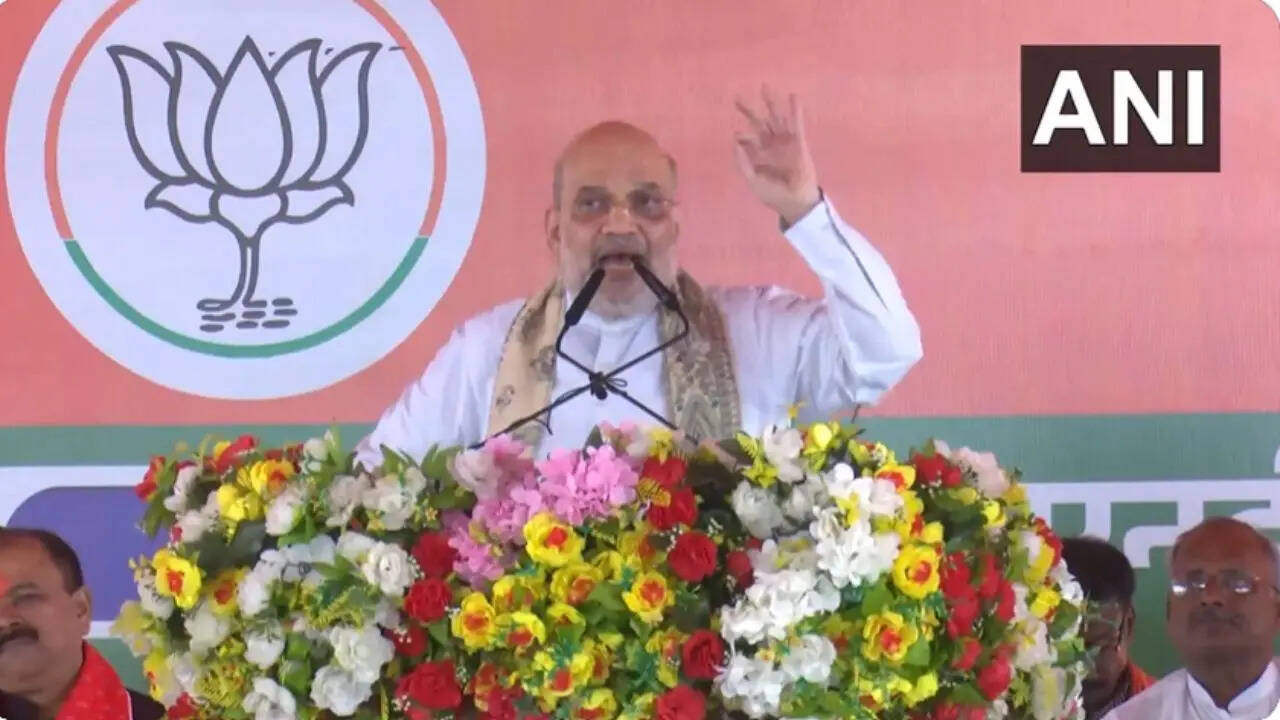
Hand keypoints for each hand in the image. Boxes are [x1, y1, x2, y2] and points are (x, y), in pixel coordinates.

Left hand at [734, 87, 821, 226]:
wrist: (794, 202)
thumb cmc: (773, 194)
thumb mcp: (753, 180)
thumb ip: (743, 162)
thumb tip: (735, 141)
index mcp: (758, 154)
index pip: (747, 138)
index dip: (742, 134)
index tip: (738, 133)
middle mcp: (770, 144)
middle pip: (758, 122)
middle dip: (748, 110)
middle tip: (736, 98)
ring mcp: (784, 142)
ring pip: (776, 118)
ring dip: (770, 103)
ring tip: (764, 87)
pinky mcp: (798, 142)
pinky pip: (796, 123)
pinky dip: (795, 110)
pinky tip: (792, 97)